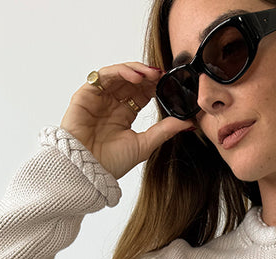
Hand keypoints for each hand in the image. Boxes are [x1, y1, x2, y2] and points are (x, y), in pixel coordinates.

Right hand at [60, 62, 196, 178]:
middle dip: (148, 75)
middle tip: (163, 75)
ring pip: (119, 74)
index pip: (142, 92)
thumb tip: (190, 123)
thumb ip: (165, 130)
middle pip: (131, 80)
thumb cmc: (112, 163)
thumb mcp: (145, 145)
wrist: (88, 171)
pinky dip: (120, 72)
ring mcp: (98, 98)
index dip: (155, 85)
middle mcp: (112, 104)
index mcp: (125, 114)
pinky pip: (103, 76)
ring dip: (136, 70)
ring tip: (151, 74)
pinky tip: (135, 77)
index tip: (170, 82)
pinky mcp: (86, 95)